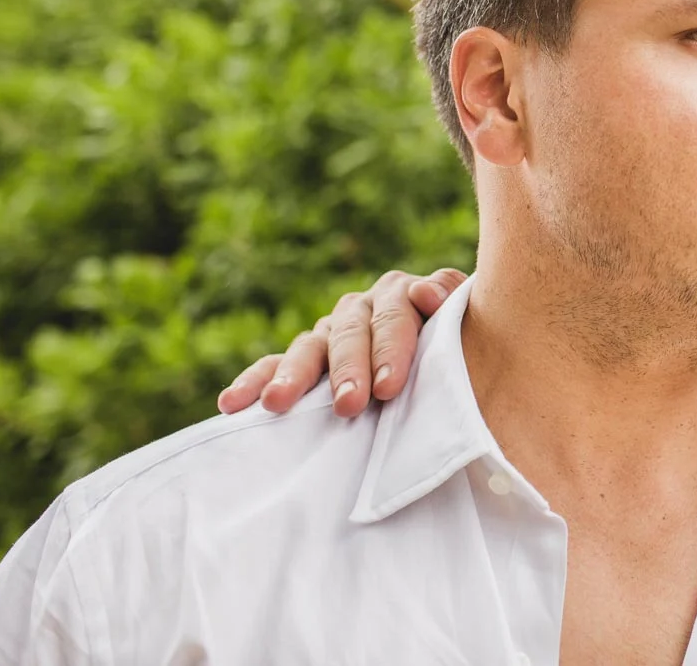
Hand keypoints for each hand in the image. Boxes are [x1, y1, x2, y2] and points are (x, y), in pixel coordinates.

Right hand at [216, 268, 466, 417]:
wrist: (449, 352)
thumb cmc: (462, 343)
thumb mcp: (465, 323)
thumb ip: (451, 306)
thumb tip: (425, 291)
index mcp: (402, 294)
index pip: (395, 317)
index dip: (391, 350)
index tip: (388, 388)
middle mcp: (362, 307)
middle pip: (350, 334)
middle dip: (347, 369)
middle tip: (347, 404)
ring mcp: (331, 330)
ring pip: (309, 347)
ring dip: (293, 375)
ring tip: (276, 403)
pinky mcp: (306, 356)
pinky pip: (274, 365)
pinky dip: (254, 381)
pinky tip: (231, 403)